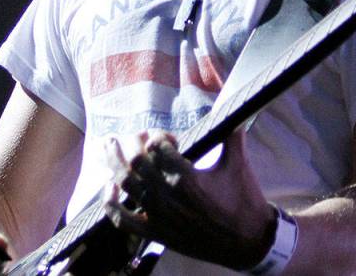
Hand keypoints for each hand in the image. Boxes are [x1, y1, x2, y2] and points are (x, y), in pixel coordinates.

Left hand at [103, 129, 276, 270]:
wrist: (246, 242)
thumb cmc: (243, 201)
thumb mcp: (238, 164)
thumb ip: (231, 136)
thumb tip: (231, 113)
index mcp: (187, 177)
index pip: (157, 146)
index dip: (158, 135)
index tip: (166, 136)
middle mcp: (168, 196)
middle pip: (136, 160)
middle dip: (133, 141)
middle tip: (137, 135)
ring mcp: (159, 216)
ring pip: (125, 184)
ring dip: (113, 161)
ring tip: (109, 146)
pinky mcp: (155, 233)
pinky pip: (122, 221)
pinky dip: (110, 204)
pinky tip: (108, 188)